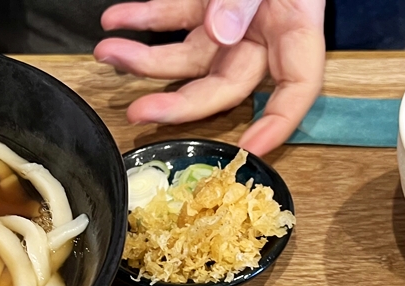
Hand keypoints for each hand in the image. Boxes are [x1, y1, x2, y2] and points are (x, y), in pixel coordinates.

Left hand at [94, 0, 324, 155]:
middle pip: (227, 82)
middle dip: (180, 100)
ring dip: (146, 58)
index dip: (277, 124)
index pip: (297, 88)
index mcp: (296, 23)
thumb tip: (221, 32)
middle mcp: (265, 29)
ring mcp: (235, 16)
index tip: (247, 151)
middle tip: (140, 112)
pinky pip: (174, 16)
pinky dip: (143, 17)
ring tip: (107, 53)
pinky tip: (115, 21)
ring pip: (191, 55)